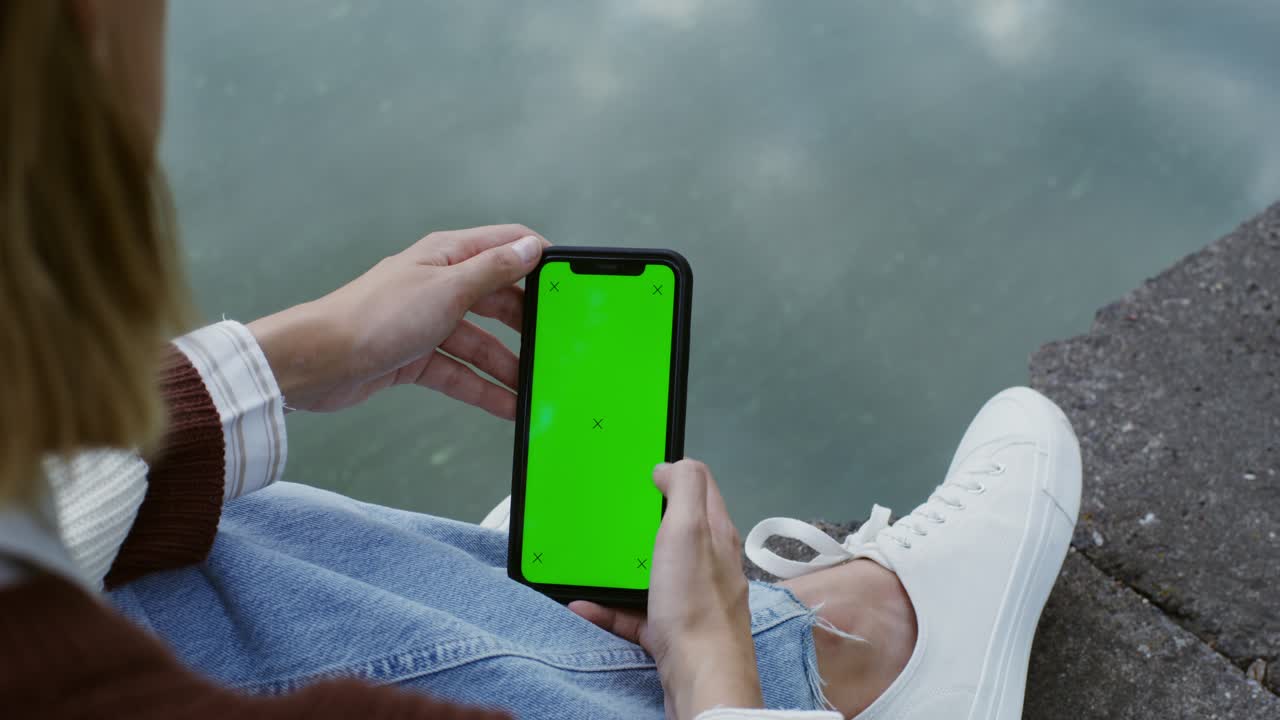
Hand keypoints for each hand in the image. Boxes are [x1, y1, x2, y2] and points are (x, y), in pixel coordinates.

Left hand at [247, 224, 547, 416]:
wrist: (317, 363)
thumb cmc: (374, 317)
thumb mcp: (446, 291)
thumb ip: (492, 272)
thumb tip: (531, 248)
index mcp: (447, 255)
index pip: (505, 246)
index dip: (538, 260)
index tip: (569, 284)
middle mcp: (440, 284)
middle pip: (497, 301)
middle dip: (528, 323)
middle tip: (559, 344)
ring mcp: (428, 322)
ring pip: (481, 342)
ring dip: (508, 365)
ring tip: (538, 388)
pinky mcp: (416, 357)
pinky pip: (460, 371)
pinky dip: (483, 388)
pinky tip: (508, 406)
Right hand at [570, 460, 763, 719]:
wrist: (702, 680)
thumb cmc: (697, 607)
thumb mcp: (688, 529)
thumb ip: (685, 487)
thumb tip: (673, 463)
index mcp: (715, 533)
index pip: (699, 488)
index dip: (672, 474)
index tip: (641, 472)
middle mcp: (708, 564)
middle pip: (672, 531)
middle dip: (639, 523)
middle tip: (610, 517)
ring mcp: (691, 599)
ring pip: (651, 573)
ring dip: (618, 568)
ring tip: (589, 563)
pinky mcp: (673, 632)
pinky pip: (635, 612)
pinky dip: (609, 608)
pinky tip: (584, 606)